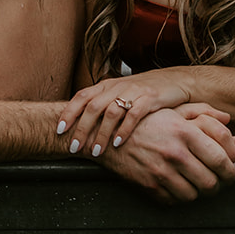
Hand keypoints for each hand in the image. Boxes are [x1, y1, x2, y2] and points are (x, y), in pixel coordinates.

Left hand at [57, 70, 193, 155]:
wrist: (175, 80)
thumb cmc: (145, 91)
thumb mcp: (121, 94)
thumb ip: (103, 104)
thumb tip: (81, 125)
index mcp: (107, 85)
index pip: (81, 96)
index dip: (69, 112)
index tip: (59, 130)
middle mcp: (117, 86)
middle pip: (92, 106)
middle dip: (81, 129)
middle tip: (75, 148)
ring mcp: (134, 91)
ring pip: (111, 112)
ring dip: (101, 133)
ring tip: (96, 152)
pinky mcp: (150, 98)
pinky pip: (134, 114)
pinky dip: (124, 130)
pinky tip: (119, 143)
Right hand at [98, 107, 234, 203]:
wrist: (110, 134)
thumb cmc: (147, 120)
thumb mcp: (176, 109)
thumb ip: (205, 114)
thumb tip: (229, 119)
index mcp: (185, 131)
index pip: (222, 158)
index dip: (232, 167)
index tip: (232, 168)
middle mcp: (175, 153)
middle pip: (212, 182)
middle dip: (221, 184)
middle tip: (221, 179)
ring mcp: (162, 172)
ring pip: (196, 194)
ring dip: (202, 191)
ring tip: (201, 181)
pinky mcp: (151, 186)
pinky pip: (177, 201)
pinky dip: (183, 196)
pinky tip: (182, 184)